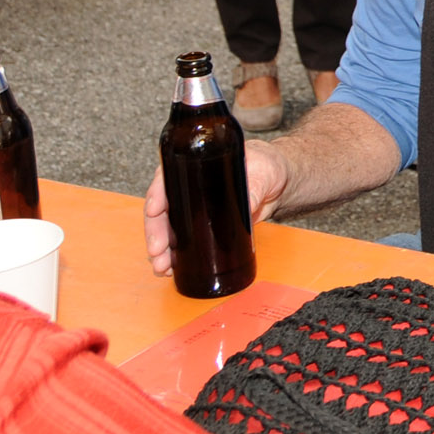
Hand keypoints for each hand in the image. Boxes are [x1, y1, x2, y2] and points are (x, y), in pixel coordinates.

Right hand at [144, 140, 289, 274]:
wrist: (279, 183)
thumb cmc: (268, 165)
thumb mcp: (264, 171)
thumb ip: (256, 186)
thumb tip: (249, 204)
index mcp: (197, 166)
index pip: (167, 179)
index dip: (157, 195)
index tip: (154, 211)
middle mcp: (189, 188)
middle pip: (163, 209)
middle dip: (156, 232)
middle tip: (158, 251)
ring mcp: (195, 209)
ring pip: (169, 229)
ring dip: (162, 249)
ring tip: (162, 266)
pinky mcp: (204, 226)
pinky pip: (183, 241)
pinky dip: (175, 255)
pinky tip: (171, 268)